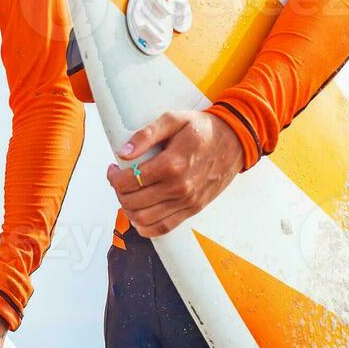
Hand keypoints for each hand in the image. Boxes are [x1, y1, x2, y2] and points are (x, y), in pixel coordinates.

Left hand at [107, 110, 244, 236]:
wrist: (235, 141)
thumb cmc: (202, 129)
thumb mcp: (173, 119)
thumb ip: (146, 134)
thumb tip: (123, 152)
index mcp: (172, 164)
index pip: (129, 180)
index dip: (114, 177)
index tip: (113, 169)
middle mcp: (179, 187)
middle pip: (133, 201)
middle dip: (118, 191)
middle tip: (118, 180)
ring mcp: (187, 201)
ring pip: (144, 218)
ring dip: (128, 209)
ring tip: (128, 194)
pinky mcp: (193, 209)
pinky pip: (163, 228)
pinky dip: (145, 227)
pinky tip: (138, 214)